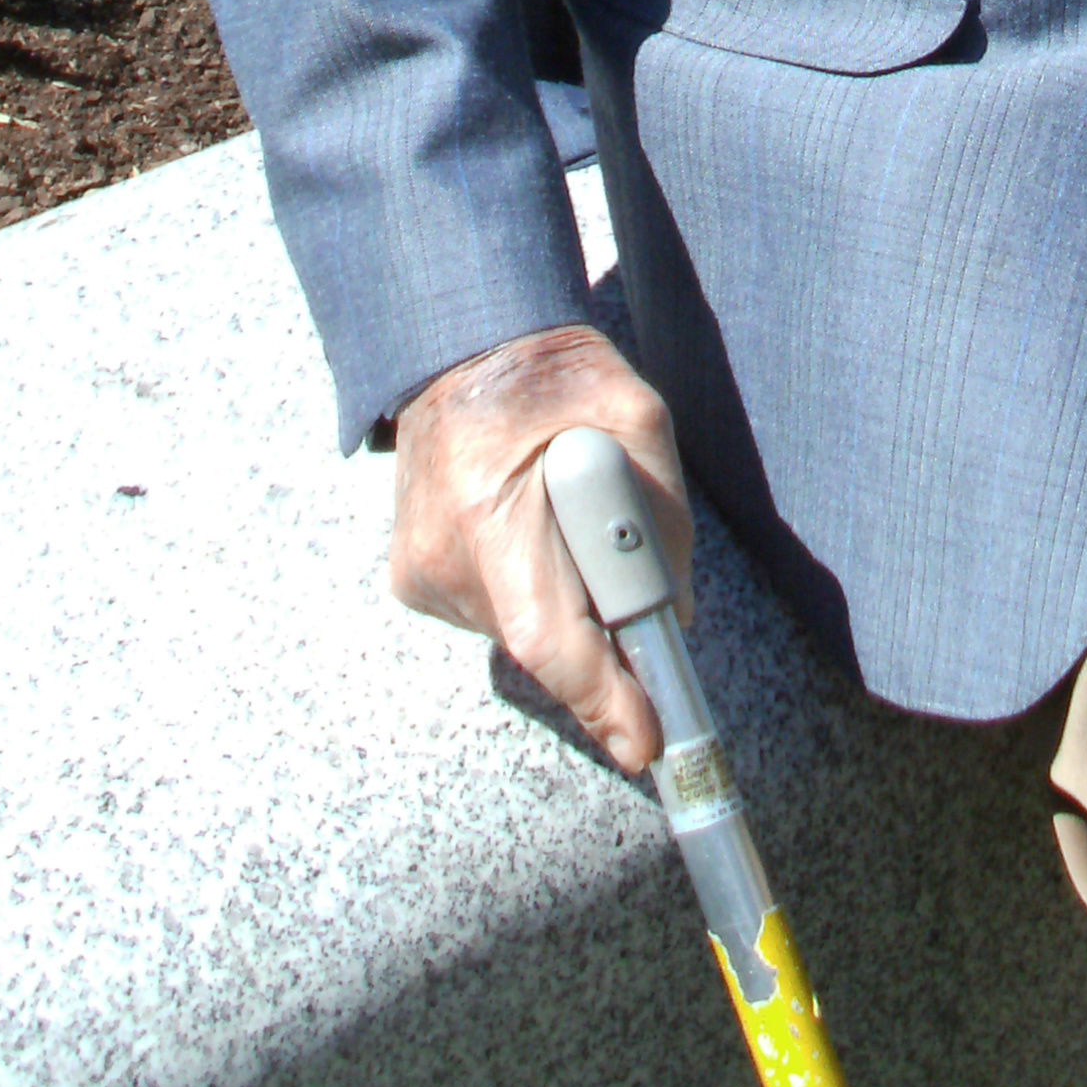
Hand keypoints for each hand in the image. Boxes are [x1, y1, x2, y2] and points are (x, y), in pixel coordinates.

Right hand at [388, 322, 689, 770]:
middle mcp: (443, 553)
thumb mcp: (639, 419)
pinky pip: (491, 616)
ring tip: (565, 528)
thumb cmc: (557, 375)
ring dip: (562, 607)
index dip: (604, 699)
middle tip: (634, 604)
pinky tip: (527, 532)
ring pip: (520, 635)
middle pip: (542, 646)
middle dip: (601, 645)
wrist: (462, 341)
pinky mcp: (411, 580)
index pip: (551, 637)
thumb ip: (664, 519)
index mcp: (492, 507)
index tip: (647, 745)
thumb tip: (675, 617)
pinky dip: (527, 594)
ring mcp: (420, 572)